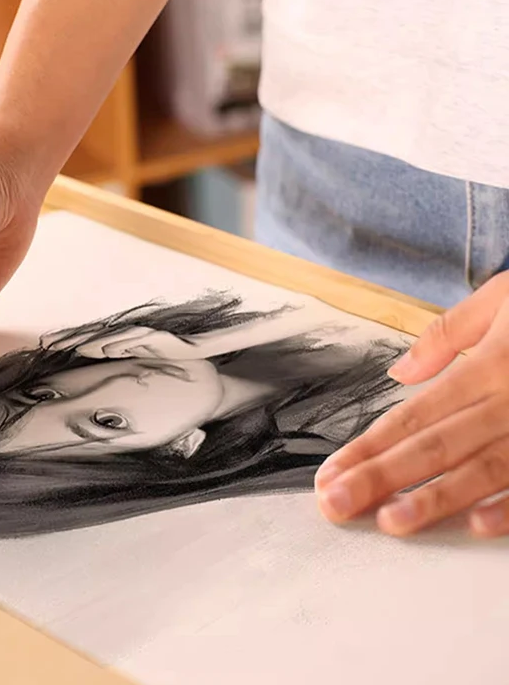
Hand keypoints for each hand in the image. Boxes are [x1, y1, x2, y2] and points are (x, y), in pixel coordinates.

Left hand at [43, 326, 202, 359]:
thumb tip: (85, 360)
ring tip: (72, 348)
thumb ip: (112, 355)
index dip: (67, 340)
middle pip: (96, 335)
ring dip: (93, 342)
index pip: (90, 338)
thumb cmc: (165, 355)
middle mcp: (129, 335)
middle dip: (71, 339)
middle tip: (47, 344)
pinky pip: (139, 342)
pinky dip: (123, 345)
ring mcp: (145, 337)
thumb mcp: (134, 358)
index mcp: (121, 340)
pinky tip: (108, 350)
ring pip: (114, 337)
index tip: (45, 345)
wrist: (200, 354)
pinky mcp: (161, 341)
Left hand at [314, 272, 508, 537]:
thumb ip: (448, 334)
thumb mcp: (503, 296)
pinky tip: (475, 526)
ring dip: (436, 499)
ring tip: (389, 523)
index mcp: (489, 365)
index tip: (331, 472)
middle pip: (436, 446)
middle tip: (335, 506)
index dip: (369, 446)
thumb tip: (399, 373)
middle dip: (382, 478)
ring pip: (485, 469)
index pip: (414, 414)